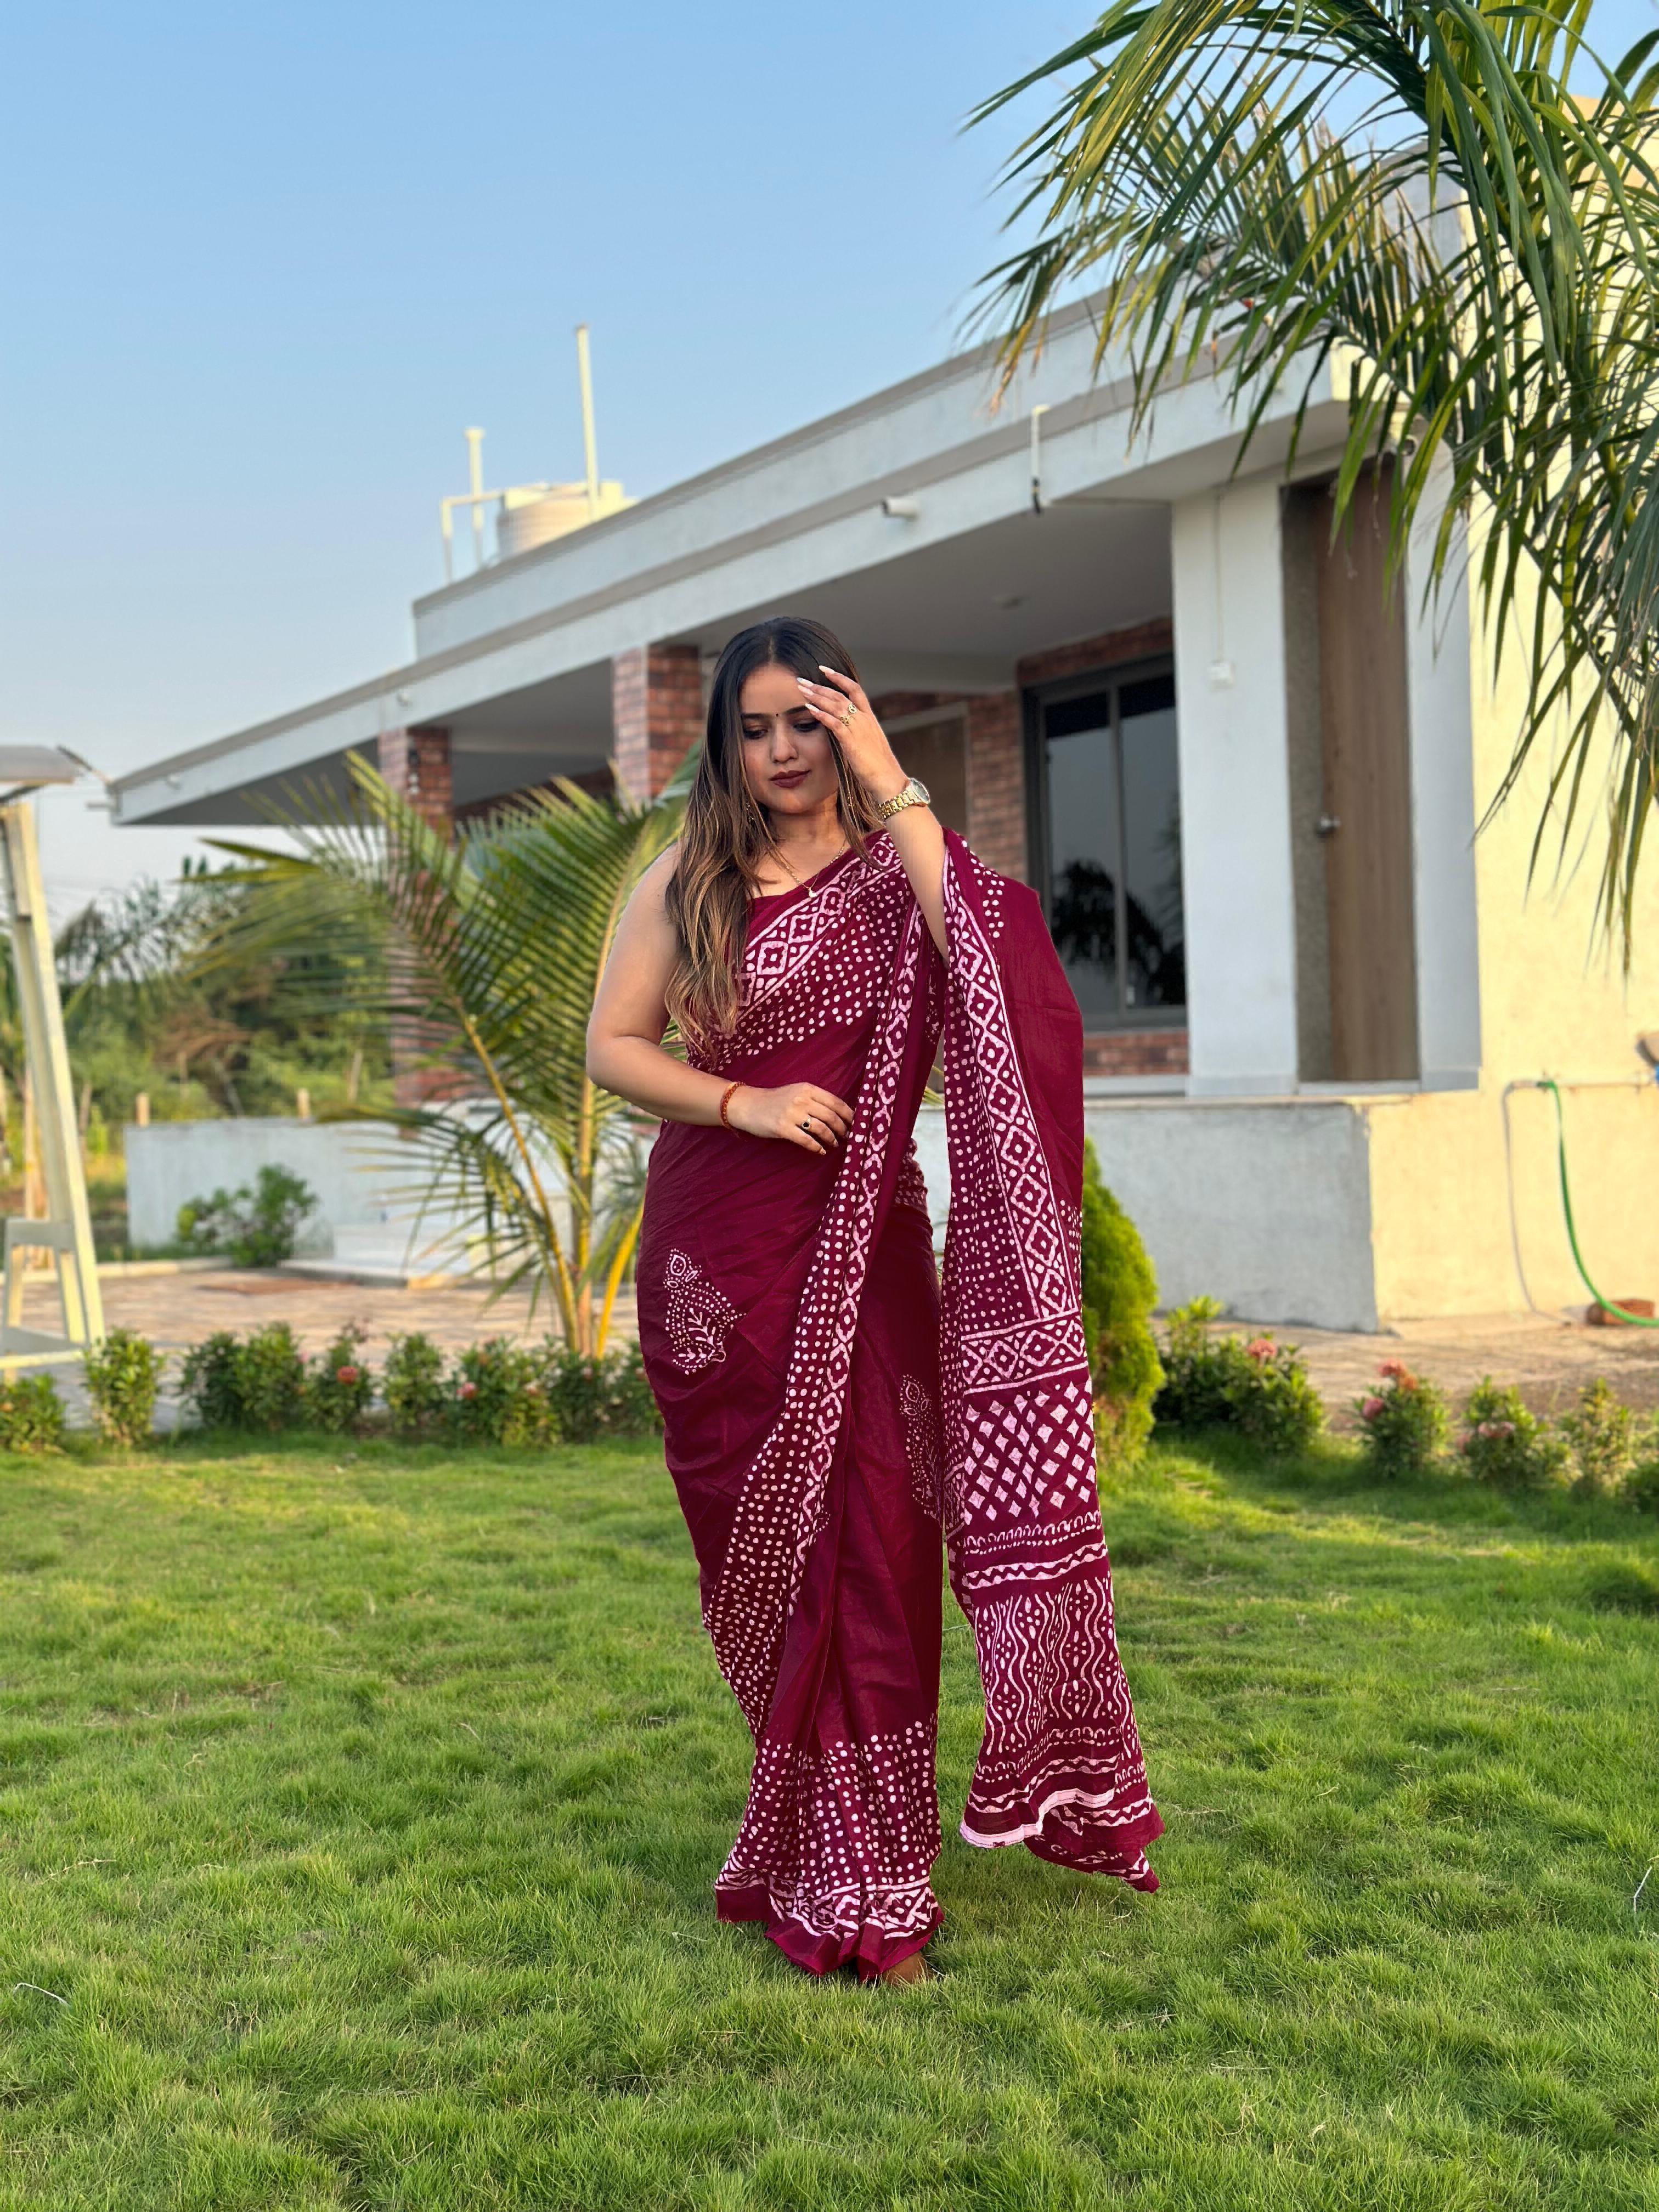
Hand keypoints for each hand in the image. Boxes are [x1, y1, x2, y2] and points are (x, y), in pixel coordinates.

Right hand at [726, 1080, 853, 1156]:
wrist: (748, 1105)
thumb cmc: (774, 1100)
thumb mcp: (796, 1092)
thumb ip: (815, 1099)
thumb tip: (839, 1113)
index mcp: (807, 1089)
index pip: (836, 1102)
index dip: (849, 1114)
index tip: (855, 1123)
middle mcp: (801, 1099)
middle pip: (831, 1116)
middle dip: (843, 1129)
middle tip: (847, 1136)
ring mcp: (792, 1114)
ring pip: (821, 1129)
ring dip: (831, 1139)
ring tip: (835, 1144)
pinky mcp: (783, 1128)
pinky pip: (806, 1140)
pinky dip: (816, 1147)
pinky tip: (820, 1151)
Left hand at [795, 667, 906, 803]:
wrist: (888, 780)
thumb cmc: (879, 767)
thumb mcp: (869, 745)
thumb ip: (858, 734)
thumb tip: (846, 731)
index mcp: (870, 718)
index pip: (855, 689)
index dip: (839, 678)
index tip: (824, 669)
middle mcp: (865, 719)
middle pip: (841, 695)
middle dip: (820, 686)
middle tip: (802, 680)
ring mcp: (859, 729)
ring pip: (836, 705)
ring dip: (817, 696)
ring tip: (801, 690)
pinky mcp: (852, 742)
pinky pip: (834, 723)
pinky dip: (821, 714)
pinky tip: (809, 708)